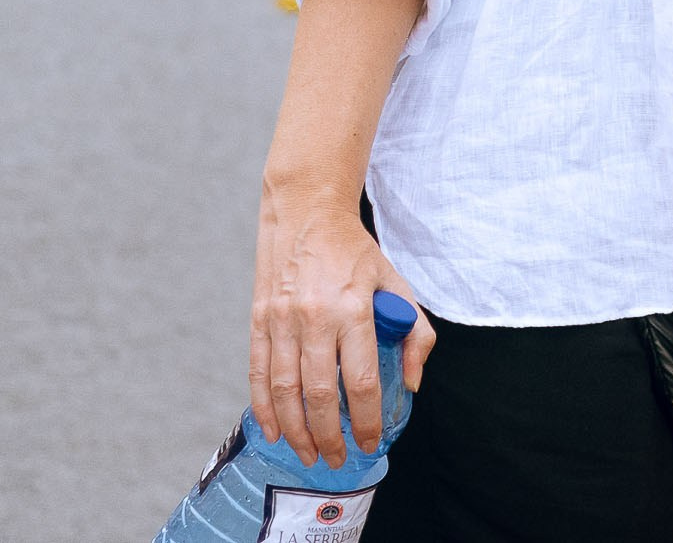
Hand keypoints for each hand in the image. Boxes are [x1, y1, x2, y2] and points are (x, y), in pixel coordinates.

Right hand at [250, 189, 434, 468]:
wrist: (306, 213)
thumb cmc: (356, 253)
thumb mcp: (396, 283)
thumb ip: (414, 332)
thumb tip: (411, 383)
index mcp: (354, 308)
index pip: (362, 379)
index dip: (367, 419)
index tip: (371, 442)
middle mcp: (315, 317)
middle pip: (321, 393)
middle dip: (330, 435)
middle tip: (339, 459)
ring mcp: (282, 319)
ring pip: (286, 390)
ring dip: (297, 430)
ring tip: (309, 454)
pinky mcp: (259, 319)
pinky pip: (258, 373)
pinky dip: (264, 407)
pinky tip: (275, 431)